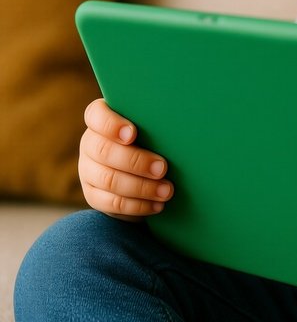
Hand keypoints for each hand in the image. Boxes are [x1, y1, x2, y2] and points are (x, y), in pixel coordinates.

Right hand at [78, 98, 172, 220]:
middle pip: (104, 151)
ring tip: (167, 191)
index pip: (96, 115)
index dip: (111, 125)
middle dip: (136, 161)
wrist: (145, 168)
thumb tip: (183, 123)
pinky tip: (157, 205)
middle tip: (163, 168)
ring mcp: (88, 170)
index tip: (133, 134)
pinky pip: (111, 203)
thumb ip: (156, 122)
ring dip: (141, 187)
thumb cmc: (154, 137)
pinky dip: (137, 206)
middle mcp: (90, 143)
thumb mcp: (153, 126)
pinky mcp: (93, 194)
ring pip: (109, 179)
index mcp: (101, 119)